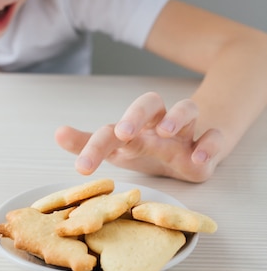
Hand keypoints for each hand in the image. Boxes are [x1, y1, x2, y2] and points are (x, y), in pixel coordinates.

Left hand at [55, 92, 223, 181]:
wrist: (190, 152)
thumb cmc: (148, 149)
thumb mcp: (119, 149)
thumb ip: (89, 144)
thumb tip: (57, 132)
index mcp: (134, 128)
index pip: (111, 129)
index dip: (94, 146)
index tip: (82, 167)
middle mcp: (159, 124)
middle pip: (149, 103)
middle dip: (135, 115)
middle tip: (123, 132)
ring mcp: (186, 133)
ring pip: (187, 110)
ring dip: (176, 117)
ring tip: (165, 132)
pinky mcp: (208, 146)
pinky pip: (214, 137)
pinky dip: (209, 144)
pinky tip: (200, 157)